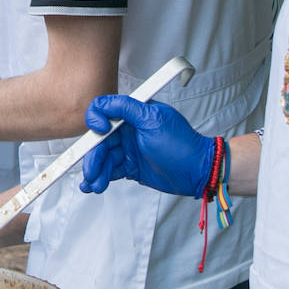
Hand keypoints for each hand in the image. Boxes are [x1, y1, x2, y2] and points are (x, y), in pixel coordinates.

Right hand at [79, 95, 215, 197]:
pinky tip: (94, 184)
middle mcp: (128, 130)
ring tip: (95, 184)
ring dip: (96, 170)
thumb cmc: (182, 143)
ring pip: (104, 158)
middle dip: (93, 156)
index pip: (103, 111)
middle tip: (91, 171)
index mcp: (133, 114)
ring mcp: (129, 149)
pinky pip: (110, 170)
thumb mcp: (153, 120)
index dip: (96, 121)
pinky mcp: (130, 167)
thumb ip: (127, 108)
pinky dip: (101, 177)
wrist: (197, 171)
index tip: (101, 132)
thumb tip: (104, 103)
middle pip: (100, 140)